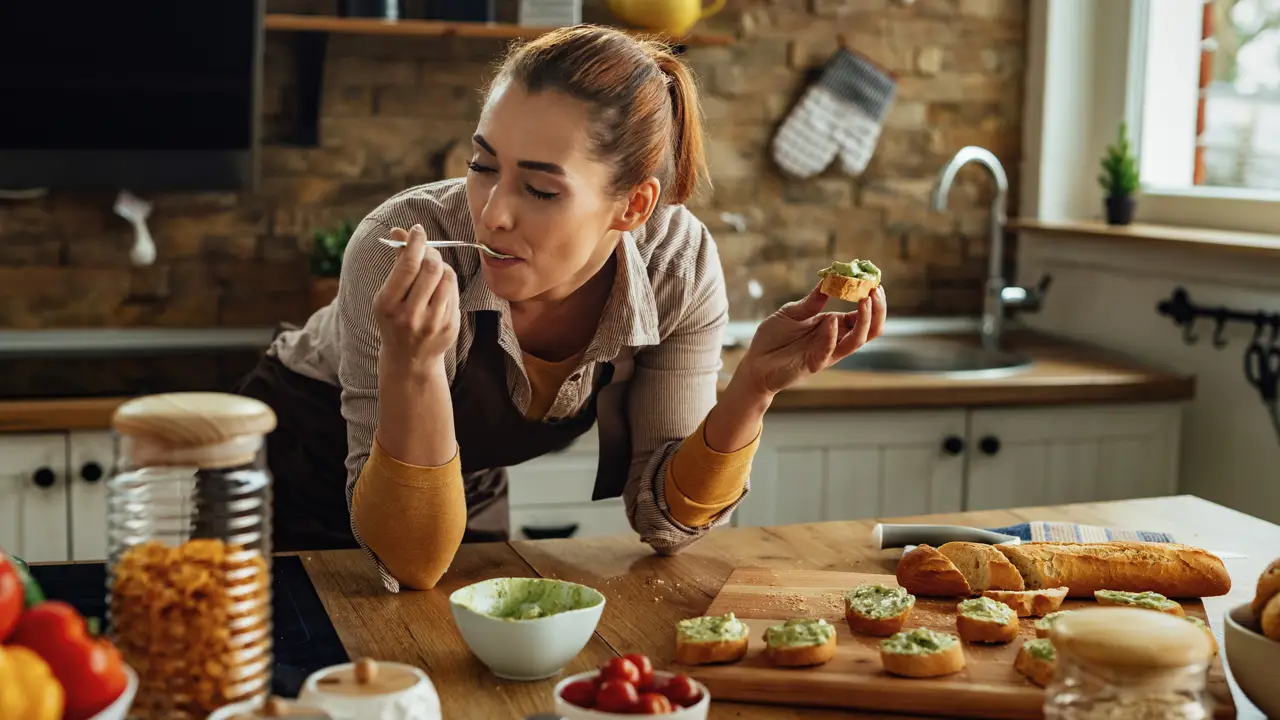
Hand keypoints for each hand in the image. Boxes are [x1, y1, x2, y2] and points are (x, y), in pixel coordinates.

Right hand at [373, 224, 459, 379]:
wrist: (409, 359)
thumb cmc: (396, 319)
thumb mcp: (388, 295)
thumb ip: (397, 263)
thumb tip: (400, 231)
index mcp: (388, 305)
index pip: (407, 266)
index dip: (415, 242)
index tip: (418, 230)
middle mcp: (410, 315)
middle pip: (431, 268)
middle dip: (431, 252)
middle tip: (427, 249)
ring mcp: (432, 322)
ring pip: (446, 277)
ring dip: (441, 266)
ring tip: (433, 269)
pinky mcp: (450, 326)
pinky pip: (454, 291)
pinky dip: (447, 281)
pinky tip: (439, 287)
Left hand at [737, 283, 886, 396]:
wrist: (755, 362)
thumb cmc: (774, 338)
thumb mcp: (792, 312)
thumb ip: (812, 301)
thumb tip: (829, 280)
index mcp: (833, 326)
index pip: (861, 315)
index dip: (870, 300)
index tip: (873, 281)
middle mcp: (835, 339)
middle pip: (869, 329)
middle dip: (877, 310)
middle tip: (875, 291)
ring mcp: (826, 352)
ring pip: (857, 341)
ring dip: (864, 321)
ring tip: (865, 300)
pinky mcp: (814, 363)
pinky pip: (829, 350)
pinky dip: (832, 335)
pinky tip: (832, 320)